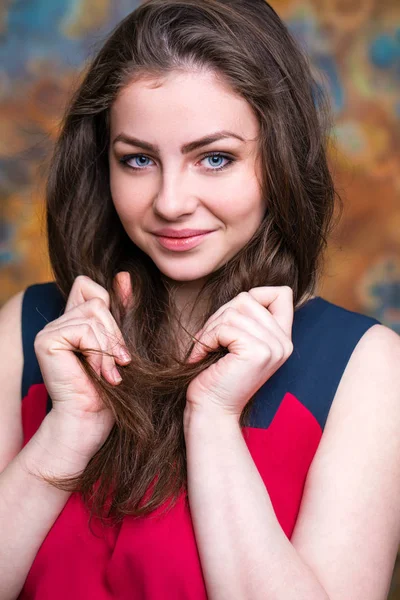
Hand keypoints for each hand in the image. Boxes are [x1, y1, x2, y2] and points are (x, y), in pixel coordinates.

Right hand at [34, 273, 131, 454]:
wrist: (91, 420)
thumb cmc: (111, 390)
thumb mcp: (121, 344)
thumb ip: (121, 310)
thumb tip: (124, 276)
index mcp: (74, 321)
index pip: (88, 285)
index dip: (109, 303)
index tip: (118, 342)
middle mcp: (59, 321)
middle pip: (98, 300)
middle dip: (115, 334)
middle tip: (120, 363)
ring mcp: (50, 330)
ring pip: (94, 313)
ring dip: (109, 346)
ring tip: (110, 373)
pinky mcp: (47, 340)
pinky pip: (84, 329)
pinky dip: (98, 351)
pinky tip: (98, 373)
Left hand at [185, 287, 293, 419]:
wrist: (211, 411)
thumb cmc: (217, 375)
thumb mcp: (238, 341)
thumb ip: (247, 318)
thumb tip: (245, 294)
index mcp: (283, 339)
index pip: (281, 293)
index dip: (253, 295)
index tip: (232, 320)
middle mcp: (284, 342)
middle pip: (247, 298)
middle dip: (220, 315)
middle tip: (210, 341)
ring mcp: (273, 347)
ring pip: (234, 311)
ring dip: (210, 328)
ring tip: (206, 349)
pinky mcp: (257, 352)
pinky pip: (224, 327)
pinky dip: (206, 339)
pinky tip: (201, 356)